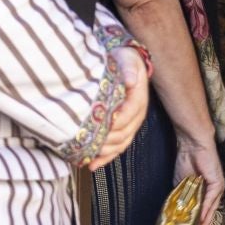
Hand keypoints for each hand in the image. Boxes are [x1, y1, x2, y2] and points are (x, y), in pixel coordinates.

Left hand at [88, 47, 150, 169]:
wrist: (125, 64)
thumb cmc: (124, 61)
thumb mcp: (127, 60)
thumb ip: (128, 69)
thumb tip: (130, 81)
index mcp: (138, 99)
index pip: (126, 116)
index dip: (112, 125)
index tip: (95, 128)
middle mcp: (136, 115)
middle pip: (123, 135)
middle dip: (105, 142)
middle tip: (86, 145)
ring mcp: (131, 124)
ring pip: (120, 144)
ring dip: (105, 153)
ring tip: (88, 159)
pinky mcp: (124, 129)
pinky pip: (118, 147)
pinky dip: (106, 157)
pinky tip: (93, 164)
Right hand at [174, 137, 224, 224]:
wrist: (191, 145)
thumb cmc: (186, 161)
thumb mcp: (180, 185)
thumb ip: (181, 198)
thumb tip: (175, 212)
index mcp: (206, 193)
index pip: (203, 214)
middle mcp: (213, 193)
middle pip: (209, 216)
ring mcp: (217, 188)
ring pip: (210, 210)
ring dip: (205, 224)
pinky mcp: (217, 182)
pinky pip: (210, 199)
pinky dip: (205, 210)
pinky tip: (201, 221)